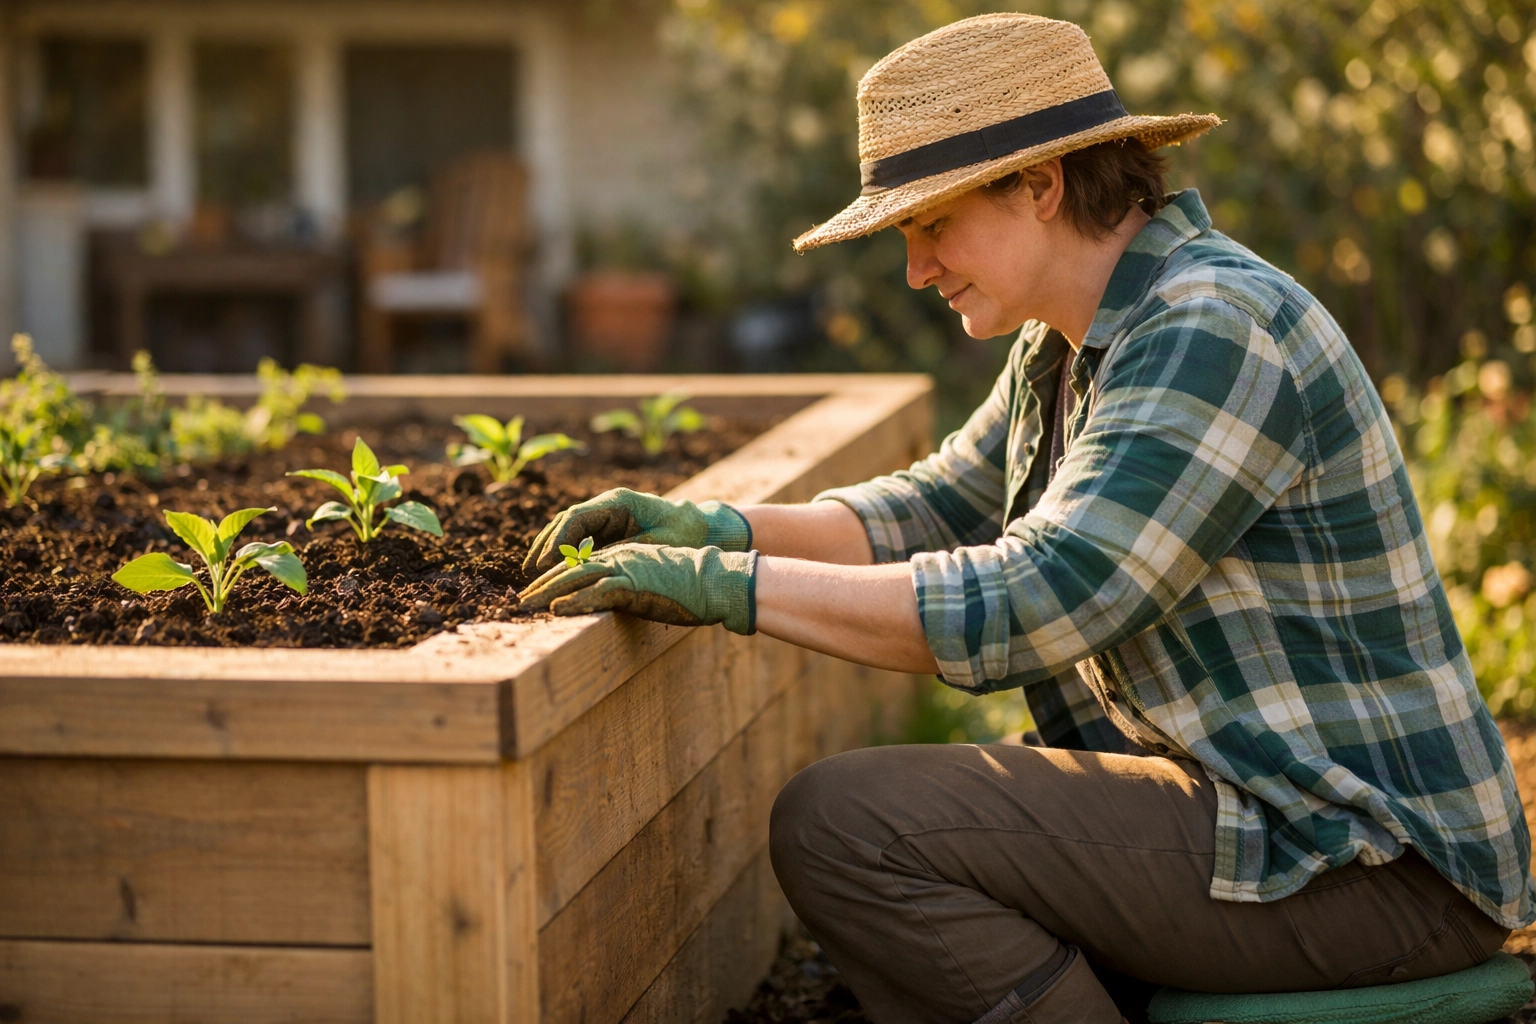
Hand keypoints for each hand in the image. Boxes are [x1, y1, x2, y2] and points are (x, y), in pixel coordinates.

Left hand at [518, 543, 756, 633]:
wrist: (716, 580)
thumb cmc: (692, 584)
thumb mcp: (655, 580)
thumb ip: (634, 586)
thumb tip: (622, 600)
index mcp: (624, 554)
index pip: (580, 563)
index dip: (555, 577)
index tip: (537, 591)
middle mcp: (619, 557)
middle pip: (570, 568)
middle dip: (542, 585)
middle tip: (520, 601)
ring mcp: (624, 569)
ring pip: (576, 578)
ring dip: (547, 593)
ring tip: (527, 607)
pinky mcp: (633, 585)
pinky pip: (596, 592)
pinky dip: (574, 601)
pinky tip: (557, 610)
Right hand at [521, 488, 750, 573]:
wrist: (704, 530)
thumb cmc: (684, 536)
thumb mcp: (654, 546)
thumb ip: (622, 552)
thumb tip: (588, 566)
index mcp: (619, 502)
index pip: (576, 517)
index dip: (556, 541)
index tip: (542, 563)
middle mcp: (609, 505)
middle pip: (566, 521)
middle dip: (546, 545)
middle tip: (529, 570)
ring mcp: (607, 515)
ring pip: (569, 529)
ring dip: (551, 549)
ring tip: (533, 571)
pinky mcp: (610, 528)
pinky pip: (580, 538)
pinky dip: (566, 553)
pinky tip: (554, 570)